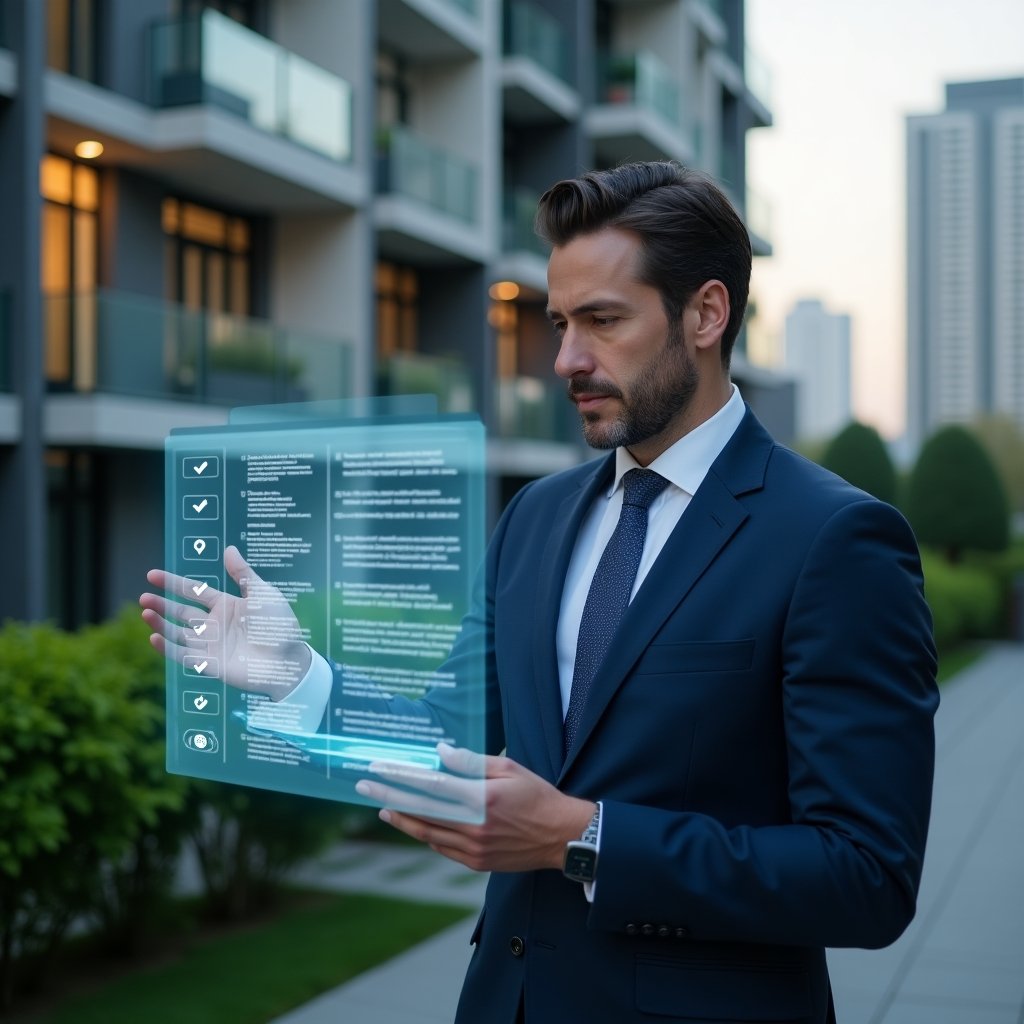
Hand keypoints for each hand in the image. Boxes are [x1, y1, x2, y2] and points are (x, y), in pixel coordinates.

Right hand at [139, 545, 310, 697]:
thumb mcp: (262, 593)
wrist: (289, 660)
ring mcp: (212, 645)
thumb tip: (229, 548)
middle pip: (181, 612)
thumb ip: (243, 573)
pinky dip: (167, 649)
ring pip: (178, 633)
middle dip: (162, 604)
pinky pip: (184, 656)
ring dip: (161, 624)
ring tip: (145, 613)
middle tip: (143, 597)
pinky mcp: (211, 665)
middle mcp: (215, 625)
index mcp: (227, 606)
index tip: (152, 575)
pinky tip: (154, 638)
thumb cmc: (280, 625)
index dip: (173, 583)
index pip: (193, 591)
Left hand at [356, 744, 595, 872]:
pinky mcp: (476, 863)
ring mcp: (473, 848)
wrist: (561, 837)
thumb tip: (441, 751)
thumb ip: (472, 762)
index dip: (402, 776)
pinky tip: (413, 823)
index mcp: (482, 797)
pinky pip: (441, 847)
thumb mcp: (509, 768)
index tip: (380, 768)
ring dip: (401, 818)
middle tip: (364, 786)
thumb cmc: (537, 795)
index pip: (431, 784)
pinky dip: (424, 834)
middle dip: (389, 796)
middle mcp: (474, 825)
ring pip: (426, 832)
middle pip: (420, 810)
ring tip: (382, 806)